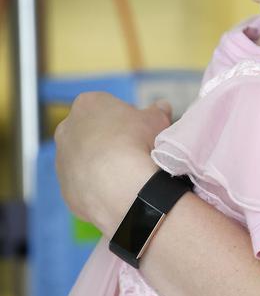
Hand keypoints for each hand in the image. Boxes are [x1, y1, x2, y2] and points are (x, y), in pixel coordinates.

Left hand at [54, 92, 170, 235]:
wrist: (121, 186)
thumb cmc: (137, 143)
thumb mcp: (156, 120)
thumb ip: (158, 111)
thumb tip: (162, 107)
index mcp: (88, 104)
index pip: (108, 106)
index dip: (127, 117)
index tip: (140, 129)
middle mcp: (67, 128)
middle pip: (91, 131)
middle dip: (109, 139)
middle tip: (133, 150)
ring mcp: (62, 159)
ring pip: (84, 159)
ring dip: (101, 164)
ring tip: (125, 174)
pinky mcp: (65, 187)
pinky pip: (84, 184)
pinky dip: (97, 186)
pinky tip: (116, 191)